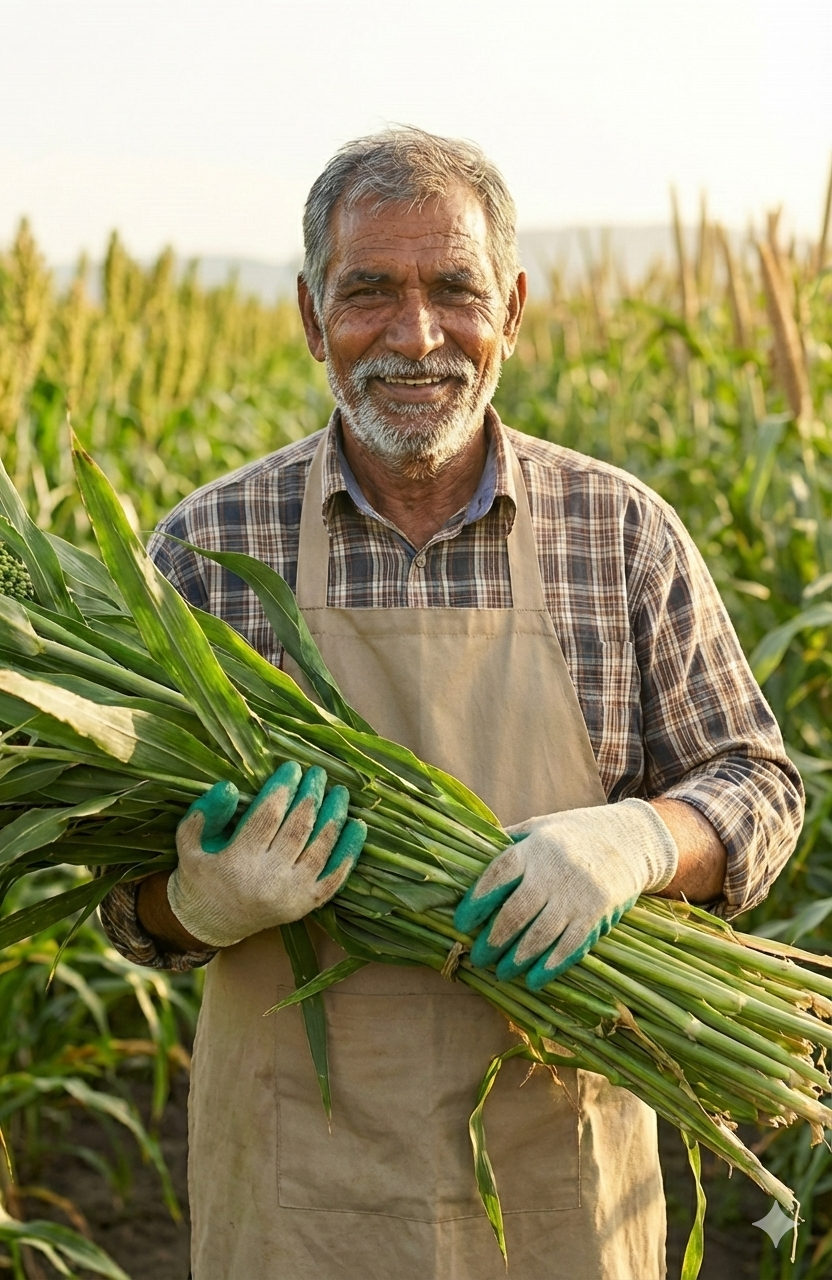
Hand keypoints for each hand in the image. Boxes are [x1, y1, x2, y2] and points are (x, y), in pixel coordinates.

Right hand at [167, 762, 365, 947]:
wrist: (212, 924)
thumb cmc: (200, 877)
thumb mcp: (189, 844)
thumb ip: (203, 814)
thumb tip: (229, 786)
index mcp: (238, 862)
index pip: (267, 817)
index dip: (283, 789)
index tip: (292, 768)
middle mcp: (268, 879)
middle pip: (298, 829)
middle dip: (311, 796)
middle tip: (318, 773)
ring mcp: (292, 894)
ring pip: (320, 848)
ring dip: (334, 816)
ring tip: (340, 792)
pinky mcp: (307, 904)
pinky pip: (335, 876)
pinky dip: (349, 851)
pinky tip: (357, 826)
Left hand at [454, 799, 677, 989]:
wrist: (630, 838)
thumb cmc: (573, 834)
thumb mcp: (538, 828)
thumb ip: (507, 845)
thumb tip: (467, 861)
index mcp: (535, 847)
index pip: (499, 874)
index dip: (477, 901)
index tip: (461, 924)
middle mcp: (555, 870)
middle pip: (517, 910)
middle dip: (495, 939)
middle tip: (479, 958)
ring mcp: (578, 893)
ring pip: (542, 933)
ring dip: (519, 958)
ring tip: (502, 973)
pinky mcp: (598, 913)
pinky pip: (572, 945)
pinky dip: (551, 965)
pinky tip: (534, 979)